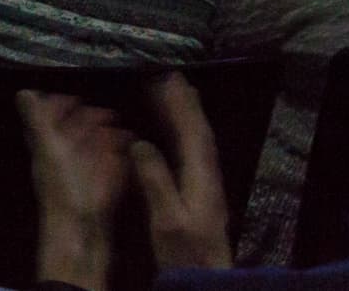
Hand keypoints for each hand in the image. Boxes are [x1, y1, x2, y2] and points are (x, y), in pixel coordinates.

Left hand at [18, 90, 133, 290]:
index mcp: (47, 153)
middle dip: (87, 123)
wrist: (81, 241)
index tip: (75, 97)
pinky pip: (107, 178)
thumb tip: (22, 91)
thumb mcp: (50, 152)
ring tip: (125, 131)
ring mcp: (81, 183)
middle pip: (73, 139)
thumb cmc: (63, 194)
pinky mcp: (98, 199)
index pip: (48, 124)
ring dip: (105, 142)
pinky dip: (116, 165)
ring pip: (91, 157)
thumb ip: (39, 123)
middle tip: (108, 111)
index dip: (58, 109)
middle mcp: (62, 167)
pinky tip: (128, 157)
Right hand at [131, 73, 233, 273]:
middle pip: (198, 134)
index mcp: (202, 179)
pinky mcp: (199, 197)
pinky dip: (179, 138)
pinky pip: (189, 156)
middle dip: (184, 105)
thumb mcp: (167, 218)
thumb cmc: (185, 252)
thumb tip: (141, 143)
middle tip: (168, 78)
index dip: (183, 105)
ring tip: (166, 96)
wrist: (205, 281)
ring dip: (182, 118)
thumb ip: (156, 179)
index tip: (170, 79)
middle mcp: (208, 178)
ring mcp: (205, 188)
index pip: (194, 133)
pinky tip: (167, 135)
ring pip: (195, 144)